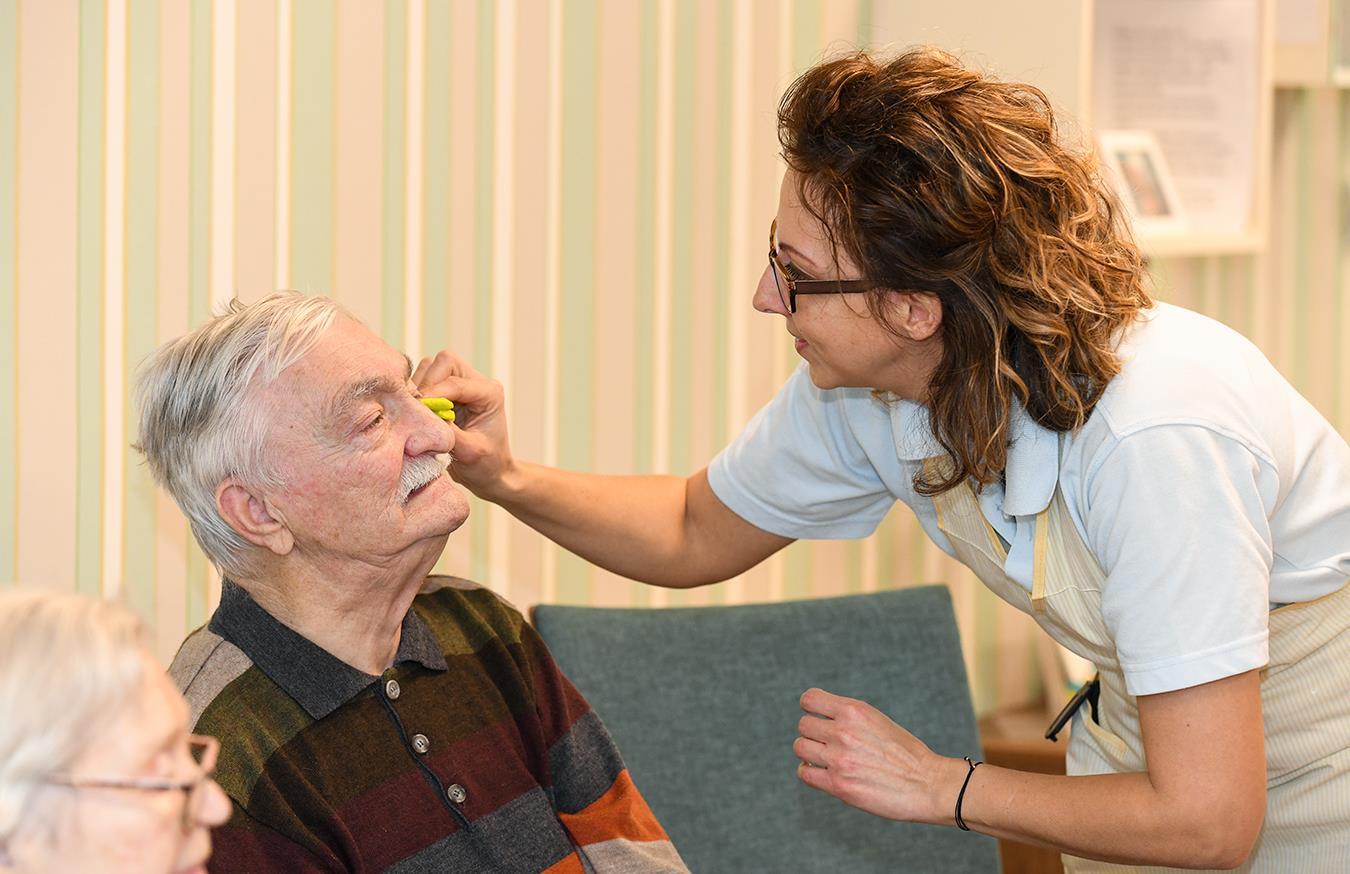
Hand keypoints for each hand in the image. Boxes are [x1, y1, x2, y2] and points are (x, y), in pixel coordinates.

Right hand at [412, 350, 516, 500]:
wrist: (490, 472)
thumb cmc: (486, 465)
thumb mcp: (469, 453)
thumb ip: (448, 434)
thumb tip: (423, 418)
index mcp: (490, 392)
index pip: (455, 383)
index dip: (432, 394)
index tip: (414, 411)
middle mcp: (476, 381)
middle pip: (443, 362)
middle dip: (426, 385)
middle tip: (415, 411)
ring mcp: (460, 382)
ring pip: (430, 368)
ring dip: (419, 388)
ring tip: (417, 416)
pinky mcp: (445, 389)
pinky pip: (423, 379)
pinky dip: (415, 393)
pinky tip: (416, 414)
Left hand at [793, 687, 961, 824]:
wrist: (928, 784)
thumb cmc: (906, 754)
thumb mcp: (877, 721)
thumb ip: (848, 718)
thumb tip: (820, 719)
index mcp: (854, 710)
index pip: (809, 699)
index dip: (811, 709)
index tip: (820, 718)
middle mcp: (843, 732)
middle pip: (804, 725)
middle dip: (814, 733)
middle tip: (829, 743)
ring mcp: (839, 759)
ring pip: (800, 747)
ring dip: (811, 753)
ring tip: (826, 758)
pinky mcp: (838, 785)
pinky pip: (805, 773)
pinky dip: (810, 772)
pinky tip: (824, 773)